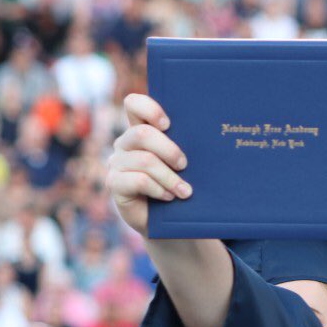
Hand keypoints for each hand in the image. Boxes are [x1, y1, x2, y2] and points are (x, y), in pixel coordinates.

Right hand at [106, 94, 191, 236]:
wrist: (167, 222)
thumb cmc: (179, 188)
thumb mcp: (184, 166)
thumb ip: (186, 148)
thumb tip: (212, 137)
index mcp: (141, 131)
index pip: (134, 104)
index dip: (150, 109)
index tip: (169, 124)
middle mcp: (125, 144)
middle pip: (142, 134)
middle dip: (169, 150)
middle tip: (185, 165)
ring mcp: (117, 163)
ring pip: (144, 160)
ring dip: (169, 177)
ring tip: (185, 191)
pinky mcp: (114, 183)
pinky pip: (138, 180)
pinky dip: (159, 189)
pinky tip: (169, 197)